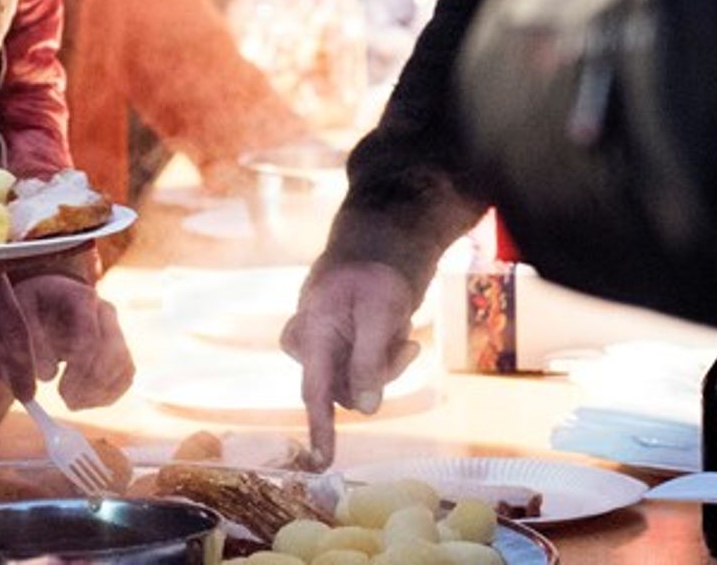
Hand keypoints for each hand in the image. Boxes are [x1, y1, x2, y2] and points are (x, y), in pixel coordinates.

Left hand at [17, 275, 134, 408]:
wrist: (44, 299)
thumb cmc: (31, 307)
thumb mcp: (19, 317)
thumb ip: (27, 341)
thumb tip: (48, 375)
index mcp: (81, 297)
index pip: (91, 337)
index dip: (80, 370)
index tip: (61, 392)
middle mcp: (105, 312)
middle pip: (115, 353)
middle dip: (92, 384)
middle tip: (67, 402)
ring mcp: (117, 330)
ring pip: (124, 367)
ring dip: (100, 392)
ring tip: (71, 401)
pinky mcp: (120, 349)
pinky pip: (125, 377)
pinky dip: (108, 394)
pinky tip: (83, 400)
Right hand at [281, 259, 424, 466]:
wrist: (375, 254)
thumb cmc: (374, 277)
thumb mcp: (379, 313)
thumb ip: (368, 361)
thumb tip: (365, 409)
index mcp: (312, 332)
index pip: (315, 390)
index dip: (320, 428)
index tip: (322, 462)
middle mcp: (310, 347)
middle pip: (345, 391)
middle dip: (379, 376)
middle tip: (406, 348)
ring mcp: (324, 353)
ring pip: (357, 386)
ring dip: (386, 368)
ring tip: (401, 335)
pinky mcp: (338, 355)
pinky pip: (364, 377)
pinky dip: (385, 363)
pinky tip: (397, 338)